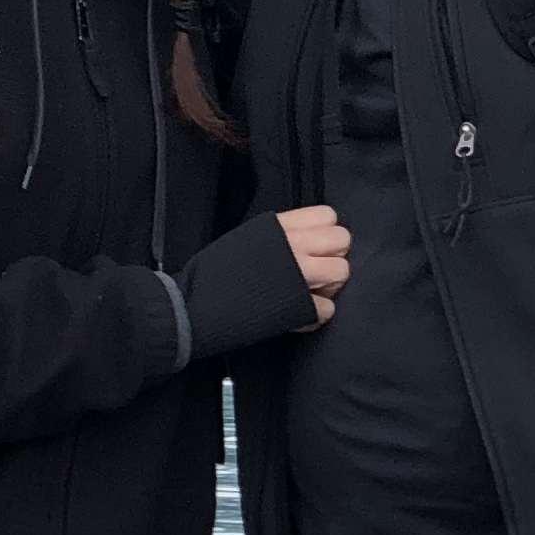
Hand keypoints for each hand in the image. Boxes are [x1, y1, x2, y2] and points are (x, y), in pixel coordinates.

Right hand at [177, 209, 346, 357]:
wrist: (192, 305)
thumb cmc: (212, 274)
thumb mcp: (246, 239)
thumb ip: (278, 236)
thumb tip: (305, 243)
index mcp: (278, 226)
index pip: (327, 215)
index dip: (325, 234)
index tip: (312, 249)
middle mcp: (293, 245)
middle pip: (342, 240)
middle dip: (333, 258)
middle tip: (315, 275)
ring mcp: (299, 275)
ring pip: (342, 272)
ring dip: (329, 288)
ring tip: (308, 296)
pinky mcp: (300, 306)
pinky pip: (329, 309)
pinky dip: (315, 317)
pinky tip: (297, 318)